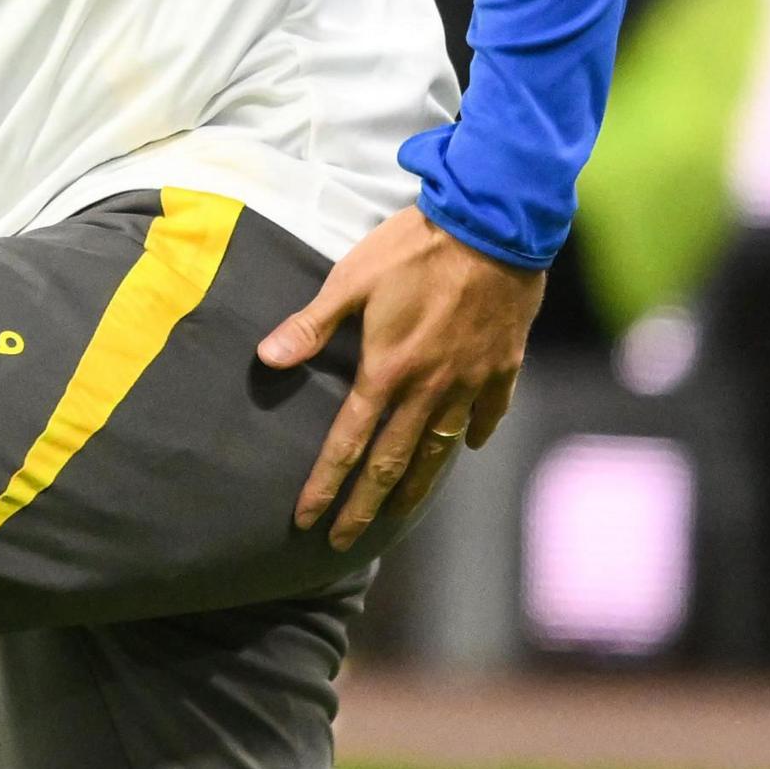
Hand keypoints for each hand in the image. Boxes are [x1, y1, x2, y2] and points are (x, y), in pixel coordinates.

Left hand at [258, 205, 543, 549]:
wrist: (493, 226)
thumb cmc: (414, 248)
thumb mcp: (352, 280)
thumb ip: (312, 325)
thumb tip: (267, 359)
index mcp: (387, 372)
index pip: (347, 444)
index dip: (325, 486)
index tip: (307, 520)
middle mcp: (429, 390)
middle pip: (392, 464)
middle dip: (365, 507)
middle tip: (345, 542)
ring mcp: (470, 383)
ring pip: (441, 449)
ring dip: (416, 486)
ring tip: (398, 514)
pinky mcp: (502, 368)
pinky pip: (487, 414)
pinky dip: (475, 434)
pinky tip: (468, 446)